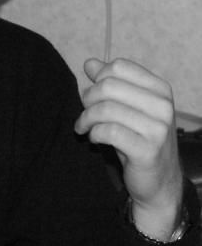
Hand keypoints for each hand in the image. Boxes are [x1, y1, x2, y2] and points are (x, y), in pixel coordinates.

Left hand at [74, 57, 182, 238]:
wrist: (159, 182)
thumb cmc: (139, 141)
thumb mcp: (126, 108)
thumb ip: (110, 84)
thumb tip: (90, 63)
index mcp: (160, 89)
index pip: (119, 68)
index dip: (98, 79)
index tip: (92, 95)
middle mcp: (163, 105)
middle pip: (109, 86)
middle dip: (88, 99)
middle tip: (84, 114)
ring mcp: (158, 128)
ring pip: (106, 109)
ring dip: (86, 119)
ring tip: (83, 128)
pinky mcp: (147, 150)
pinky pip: (109, 132)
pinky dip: (94, 134)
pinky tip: (94, 139)